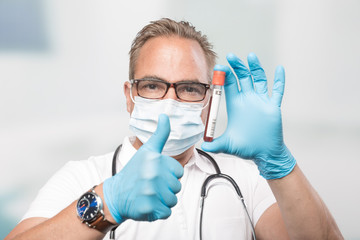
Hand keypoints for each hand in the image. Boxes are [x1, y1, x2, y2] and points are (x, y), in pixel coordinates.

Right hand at [103, 114, 183, 223]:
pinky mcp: (149, 208)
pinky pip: (166, 212)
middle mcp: (153, 174)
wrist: (116, 194)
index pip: (179, 172)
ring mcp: (150, 192)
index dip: (169, 174)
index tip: (155, 174)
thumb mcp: (147, 150)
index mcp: (155, 159)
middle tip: (151, 185)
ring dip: (163, 200)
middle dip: (166, 188)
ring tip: (149, 194)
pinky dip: (158, 211)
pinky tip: (148, 204)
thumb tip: (165, 116)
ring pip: (173, 200)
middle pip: (176, 187)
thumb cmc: (134, 171)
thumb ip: (160, 134)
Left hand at [202, 53, 295, 178]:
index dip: (225, 76)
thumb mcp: (228, 145)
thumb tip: (203, 146)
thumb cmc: (246, 148)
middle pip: (242, 78)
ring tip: (251, 56)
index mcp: (235, 104)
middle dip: (237, 67)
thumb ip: (215, 145)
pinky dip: (279, 80)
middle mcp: (248, 100)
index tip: (220, 67)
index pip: (229, 85)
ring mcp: (261, 101)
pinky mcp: (273, 106)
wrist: (264, 154)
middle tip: (231, 56)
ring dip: (255, 68)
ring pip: (259, 80)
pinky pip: (277, 91)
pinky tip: (279, 69)